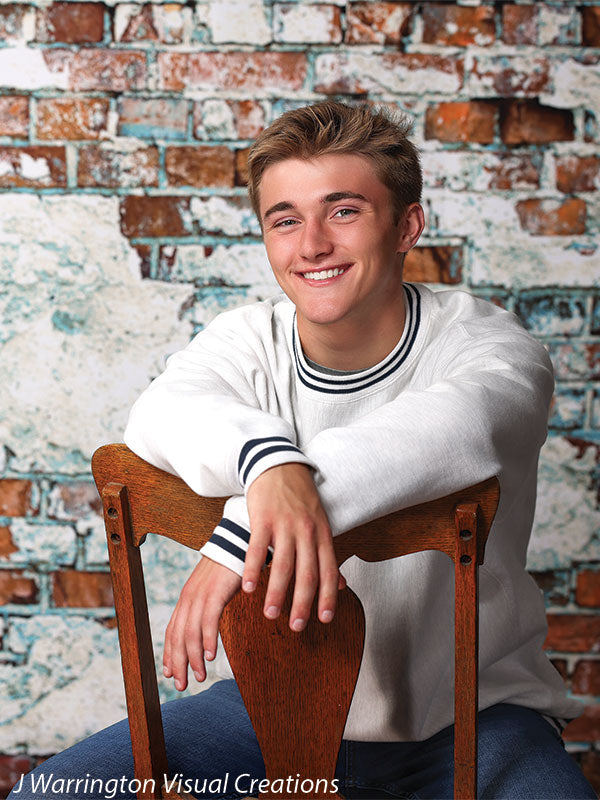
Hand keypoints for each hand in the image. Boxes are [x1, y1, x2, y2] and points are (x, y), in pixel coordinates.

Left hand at [163, 556, 240, 690]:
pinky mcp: (215, 592)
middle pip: (178, 636)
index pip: (172, 630)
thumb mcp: (214, 589)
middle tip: (181, 685)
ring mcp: (200, 595)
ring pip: (191, 632)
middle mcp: (189, 597)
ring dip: (194, 658)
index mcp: (187, 597)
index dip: (170, 653)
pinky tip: (211, 656)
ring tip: (200, 676)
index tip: (170, 673)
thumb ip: (207, 606)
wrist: (238, 542)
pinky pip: (208, 620)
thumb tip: (207, 625)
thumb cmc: (229, 567)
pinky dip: (208, 640)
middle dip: (178, 663)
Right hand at [244, 463, 344, 632]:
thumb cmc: (300, 498)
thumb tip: (342, 585)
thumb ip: (327, 554)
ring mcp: (284, 524)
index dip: (328, 595)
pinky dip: (253, 571)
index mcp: (322, 533)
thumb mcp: (319, 523)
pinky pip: (257, 549)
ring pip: (283, 565)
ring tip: (270, 615)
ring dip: (277, 593)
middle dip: (303, 603)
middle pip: (307, 573)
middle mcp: (306, 531)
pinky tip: (249, 588)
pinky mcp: (263, 518)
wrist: (279, 465)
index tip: (324, 619)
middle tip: (297, 627)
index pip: (329, 570)